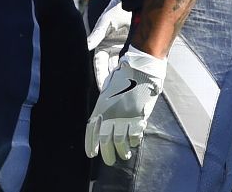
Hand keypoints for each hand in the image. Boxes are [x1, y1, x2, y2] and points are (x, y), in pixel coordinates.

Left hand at [85, 46, 166, 165]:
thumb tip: (101, 123)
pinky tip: (134, 143)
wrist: (141, 70)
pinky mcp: (138, 116)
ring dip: (122, 151)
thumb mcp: (108, 91)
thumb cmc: (124, 78)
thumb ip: (104, 107)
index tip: (91, 154)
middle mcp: (111, 113)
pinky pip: (135, 135)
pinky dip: (134, 141)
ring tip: (124, 156)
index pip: (91, 129)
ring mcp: (125, 115)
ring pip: (120, 141)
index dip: (90, 143)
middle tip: (110, 161)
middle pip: (105, 139)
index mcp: (101, 106)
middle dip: (107, 153)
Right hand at [87, 0, 131, 90]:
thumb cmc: (115, 12)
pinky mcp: (129, 49)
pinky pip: (129, 62)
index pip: (99, 65)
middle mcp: (109, 50)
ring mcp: (119, 50)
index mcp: (101, 45)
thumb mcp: (106, 23)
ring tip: (124, 91)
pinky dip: (130, 70)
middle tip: (114, 95)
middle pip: (108, 69)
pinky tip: (133, 79)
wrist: (132, 4)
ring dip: (121, 78)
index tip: (102, 88)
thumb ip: (96, 35)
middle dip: (110, 81)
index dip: (100, 76)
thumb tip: (87, 46)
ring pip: (119, 68)